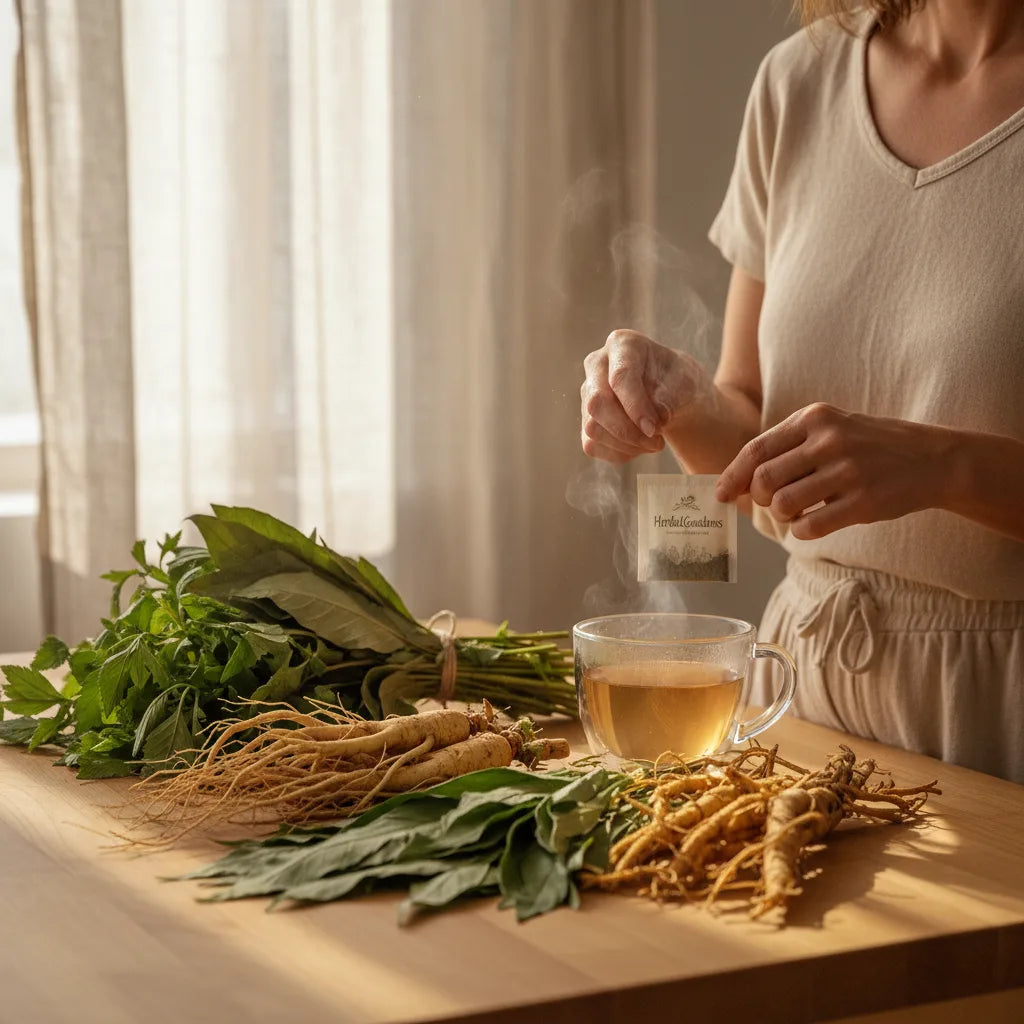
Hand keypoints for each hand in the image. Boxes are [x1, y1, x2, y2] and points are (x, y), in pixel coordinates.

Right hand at [580, 329, 705, 463]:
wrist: (671, 395)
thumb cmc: (677, 382)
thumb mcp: (684, 383)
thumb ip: (671, 397)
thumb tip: (658, 418)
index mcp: (622, 344)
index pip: (620, 377)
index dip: (635, 406)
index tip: (655, 429)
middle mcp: (597, 365)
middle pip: (596, 403)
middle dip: (627, 430)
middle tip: (657, 442)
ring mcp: (587, 393)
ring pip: (592, 428)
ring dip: (627, 445)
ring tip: (655, 443)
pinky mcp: (585, 420)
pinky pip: (592, 445)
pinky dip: (620, 453)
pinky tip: (639, 446)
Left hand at [715, 403, 948, 538]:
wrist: (934, 459)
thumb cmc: (870, 447)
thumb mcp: (831, 430)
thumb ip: (789, 448)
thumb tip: (738, 481)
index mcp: (815, 418)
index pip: (756, 449)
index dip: (733, 475)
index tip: (720, 494)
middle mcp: (829, 441)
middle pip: (764, 480)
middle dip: (758, 498)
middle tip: (772, 503)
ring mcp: (848, 471)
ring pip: (783, 505)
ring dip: (781, 516)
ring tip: (796, 513)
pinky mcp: (863, 502)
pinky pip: (810, 527)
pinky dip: (802, 532)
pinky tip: (812, 525)